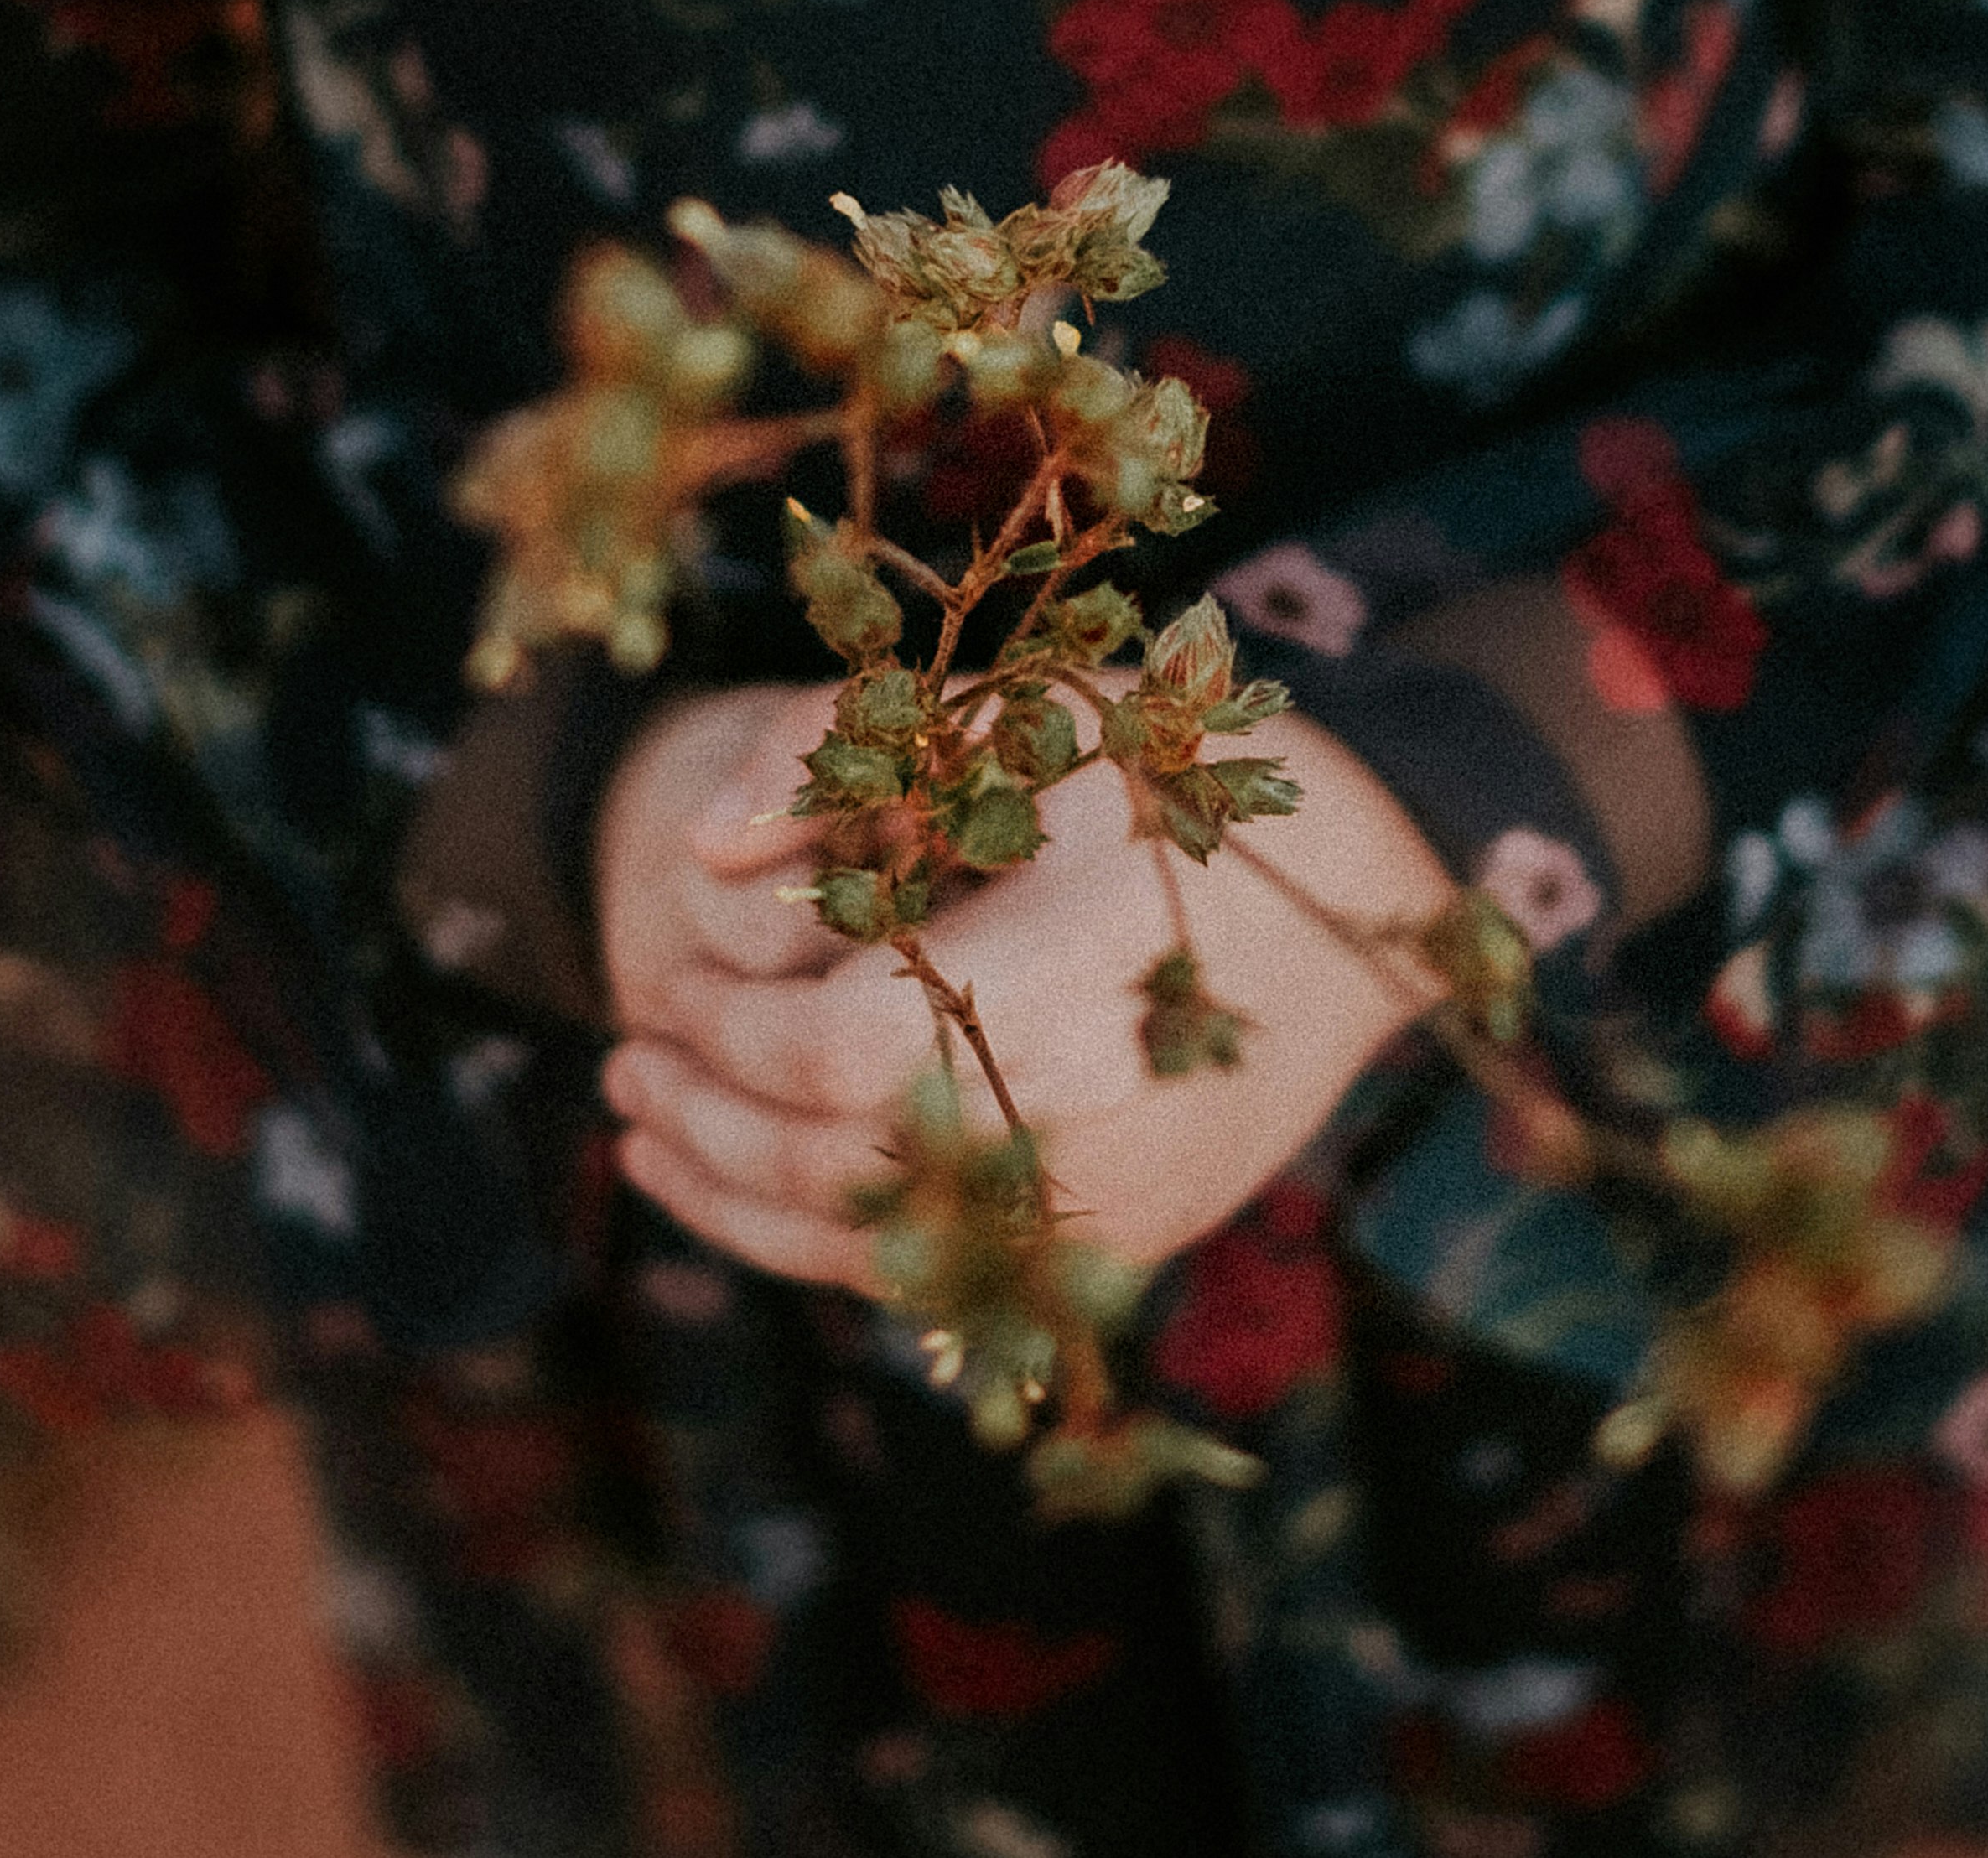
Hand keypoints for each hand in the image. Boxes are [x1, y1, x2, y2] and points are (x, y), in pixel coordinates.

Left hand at [602, 710, 1451, 1291]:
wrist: (1363, 901)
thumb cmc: (1164, 780)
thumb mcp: (1013, 712)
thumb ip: (835, 751)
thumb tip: (695, 851)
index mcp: (1076, 957)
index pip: (842, 1048)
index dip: (728, 1029)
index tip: (668, 982)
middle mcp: (1100, 1101)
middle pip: (834, 1161)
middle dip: (701, 1114)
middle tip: (625, 1057)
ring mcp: (1115, 1196)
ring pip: (867, 1245)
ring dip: (729, 1191)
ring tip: (645, 1122)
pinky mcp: (1119, 1243)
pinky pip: (933, 1274)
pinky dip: (812, 1237)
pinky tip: (735, 1181)